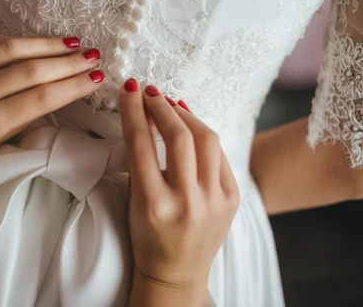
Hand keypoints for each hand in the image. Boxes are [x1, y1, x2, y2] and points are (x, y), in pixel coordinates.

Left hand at [0, 35, 102, 162]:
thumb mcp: (4, 135)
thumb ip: (32, 108)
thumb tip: (70, 80)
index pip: (40, 98)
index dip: (73, 85)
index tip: (97, 76)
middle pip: (30, 71)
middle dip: (67, 62)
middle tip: (93, 55)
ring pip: (11, 49)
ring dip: (47, 45)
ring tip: (73, 43)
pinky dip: (18, 41)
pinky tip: (41, 41)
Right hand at [120, 79, 238, 288]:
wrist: (177, 272)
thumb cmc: (149, 237)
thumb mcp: (135, 202)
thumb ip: (140, 161)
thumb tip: (148, 116)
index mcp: (154, 204)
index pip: (141, 143)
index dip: (134, 110)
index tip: (129, 89)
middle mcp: (187, 202)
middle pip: (178, 136)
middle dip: (161, 107)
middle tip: (150, 93)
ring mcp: (214, 201)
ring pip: (206, 138)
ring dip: (185, 115)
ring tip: (171, 106)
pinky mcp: (233, 199)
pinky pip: (219, 155)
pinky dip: (203, 136)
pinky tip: (191, 127)